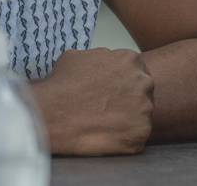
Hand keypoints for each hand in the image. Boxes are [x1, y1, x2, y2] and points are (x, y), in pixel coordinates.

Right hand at [33, 48, 154, 155]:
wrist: (51, 113)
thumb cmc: (61, 85)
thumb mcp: (79, 56)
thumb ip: (101, 57)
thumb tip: (104, 60)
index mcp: (131, 60)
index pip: (137, 72)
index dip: (122, 85)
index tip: (111, 94)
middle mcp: (144, 81)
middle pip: (143, 93)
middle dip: (129, 101)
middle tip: (108, 111)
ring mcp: (145, 108)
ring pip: (141, 116)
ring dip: (127, 121)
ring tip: (103, 125)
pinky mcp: (141, 133)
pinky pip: (137, 137)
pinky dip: (124, 140)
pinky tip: (105, 138)